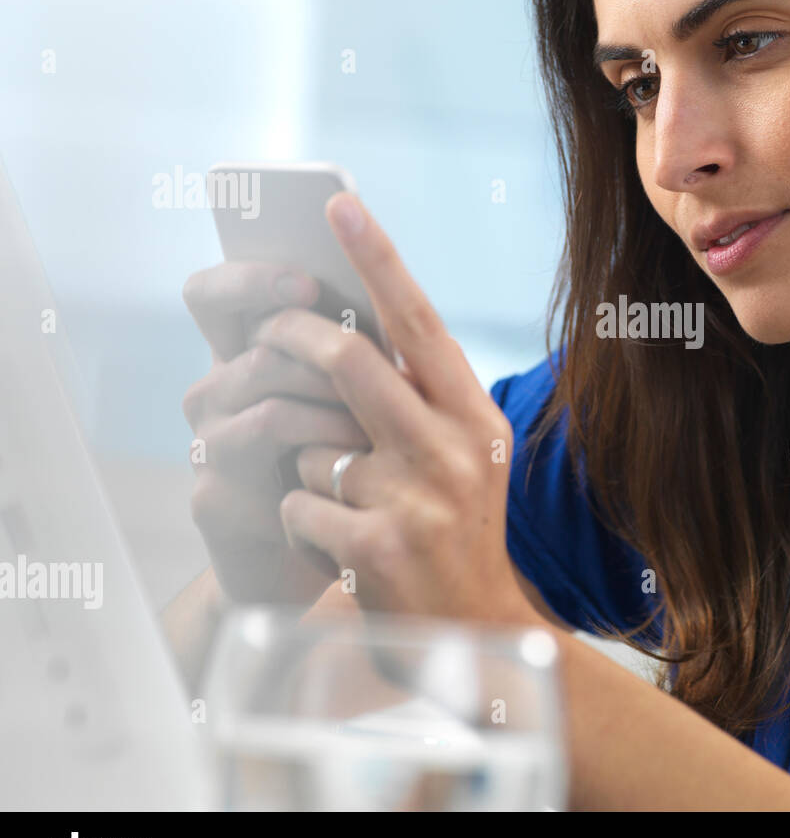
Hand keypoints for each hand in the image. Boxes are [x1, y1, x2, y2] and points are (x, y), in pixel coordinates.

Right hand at [181, 260, 370, 608]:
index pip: (215, 295)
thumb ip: (364, 355)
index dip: (249, 280)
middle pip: (258, 350)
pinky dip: (323, 475)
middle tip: (378, 373)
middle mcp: (215, 393)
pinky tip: (356, 487)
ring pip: (270, 409)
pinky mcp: (213, 502)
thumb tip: (396, 305)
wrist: (332, 559)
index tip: (307, 285)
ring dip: (335, 418)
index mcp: (247, 355)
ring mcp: (207, 447)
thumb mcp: (363, 402)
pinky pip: (272, 482)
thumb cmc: (355, 466)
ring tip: (381, 434)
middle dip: (328, 359)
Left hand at [249, 192, 540, 627]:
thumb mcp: (462, 454)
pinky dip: (299, 521)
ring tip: (342, 503)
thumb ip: (417, 396)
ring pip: (312, 444)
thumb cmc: (456, 530)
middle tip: (264, 330)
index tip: (339, 205)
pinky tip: (334, 545)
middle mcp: (454, 449)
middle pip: (351, 361)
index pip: (421, 323)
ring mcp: (418, 500)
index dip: (378, 260)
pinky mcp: (377, 548)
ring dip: (306, 470)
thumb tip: (343, 324)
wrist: (475, 632)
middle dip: (293, 338)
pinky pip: (296, 504)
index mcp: (475, 416)